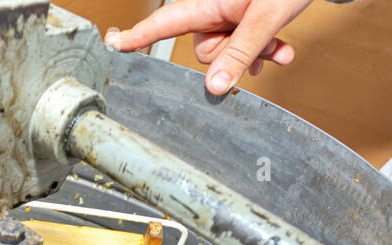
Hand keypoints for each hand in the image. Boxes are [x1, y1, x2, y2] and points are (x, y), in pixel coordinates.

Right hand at [106, 0, 313, 95]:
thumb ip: (239, 54)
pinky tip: (280, 49)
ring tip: (275, 42)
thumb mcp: (264, 21)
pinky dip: (262, 51)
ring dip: (253, 53)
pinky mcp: (243, 23)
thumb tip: (213, 88)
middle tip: (261, 41)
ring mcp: (228, 18)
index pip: (164, 23)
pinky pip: (241, 50)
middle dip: (234, 54)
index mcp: (207, 3)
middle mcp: (212, 11)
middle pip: (205, 52)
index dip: (137, 35)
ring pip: (226, 54)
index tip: (112, 44)